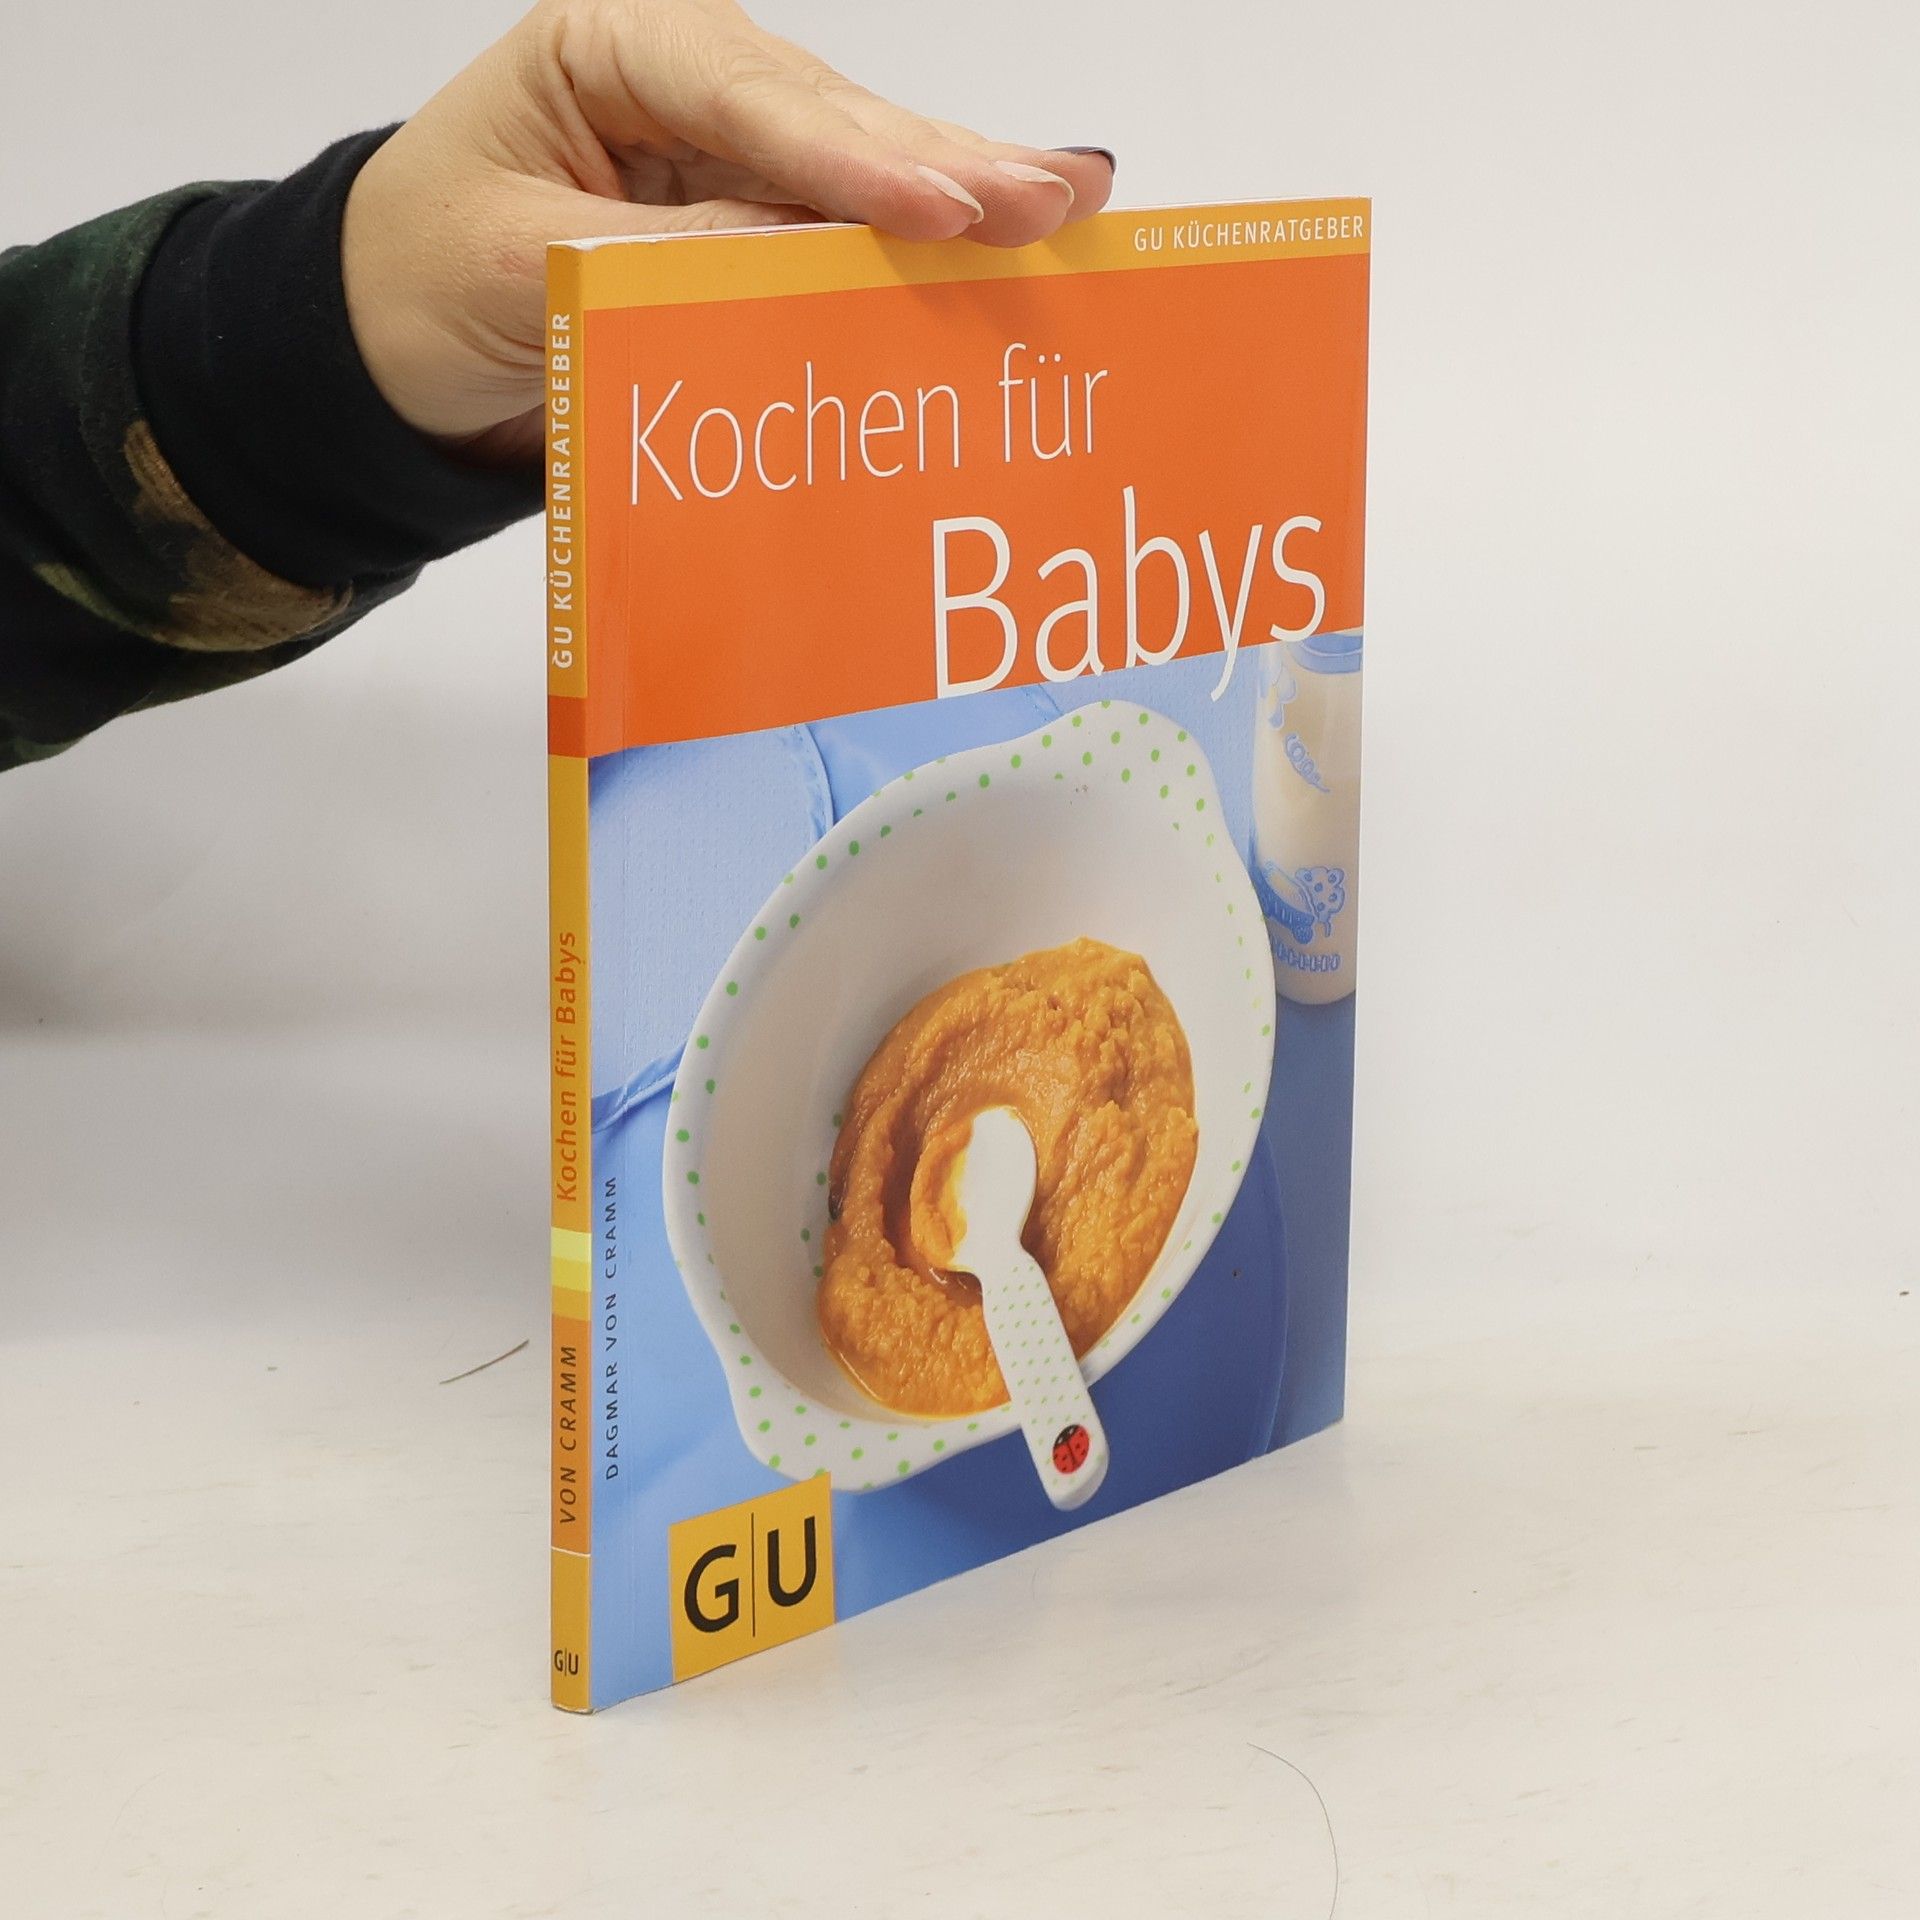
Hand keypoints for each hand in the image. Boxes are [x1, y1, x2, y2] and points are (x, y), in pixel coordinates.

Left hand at [341, 0, 1114, 459]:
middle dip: (943, 159)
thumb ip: (657, 258)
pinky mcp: (752, 218)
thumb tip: (796, 260)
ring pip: (858, 162)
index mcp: (606, 48)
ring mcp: (727, 149)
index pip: (744, 95)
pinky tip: (1014, 228)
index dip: (848, 155)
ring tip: (1072, 199)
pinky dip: (925, 243)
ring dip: (962, 189)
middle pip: (830, 115)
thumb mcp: (521, 268)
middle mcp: (684, 82)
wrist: (392, 343)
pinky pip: (845, 227)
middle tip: (1052, 196)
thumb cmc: (422, 280)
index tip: (940, 204)